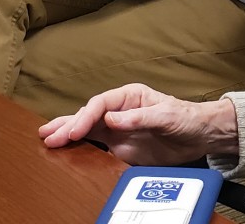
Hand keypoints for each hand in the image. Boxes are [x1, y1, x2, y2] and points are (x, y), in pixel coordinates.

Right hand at [39, 83, 238, 165]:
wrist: (199, 136)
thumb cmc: (186, 118)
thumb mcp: (166, 116)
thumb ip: (139, 118)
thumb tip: (111, 120)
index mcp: (130, 96)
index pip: (100, 104)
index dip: (85, 116)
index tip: (75, 131)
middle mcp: (119, 110)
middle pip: (88, 115)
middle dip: (68, 124)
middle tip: (48, 136)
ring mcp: (117, 128)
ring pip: (86, 129)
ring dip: (66, 133)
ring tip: (45, 138)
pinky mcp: (119, 146)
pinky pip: (94, 145)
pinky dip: (77, 147)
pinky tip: (62, 149)